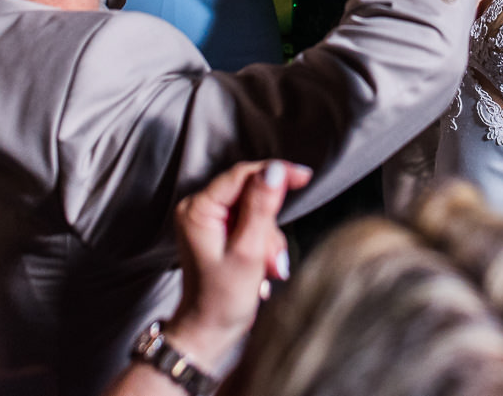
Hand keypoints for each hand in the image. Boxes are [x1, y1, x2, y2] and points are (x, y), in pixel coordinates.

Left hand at [169, 160, 311, 372]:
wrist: (209, 332)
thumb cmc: (222, 300)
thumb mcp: (248, 252)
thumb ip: (261, 208)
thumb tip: (274, 171)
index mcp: (198, 209)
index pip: (242, 174)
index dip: (275, 172)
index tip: (303, 177)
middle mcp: (199, 209)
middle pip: (251, 192)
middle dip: (270, 222)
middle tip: (274, 255)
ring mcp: (209, 221)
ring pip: (256, 210)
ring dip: (269, 239)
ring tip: (268, 268)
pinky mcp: (219, 232)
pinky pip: (252, 223)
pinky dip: (264, 244)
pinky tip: (263, 267)